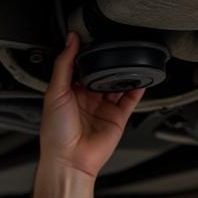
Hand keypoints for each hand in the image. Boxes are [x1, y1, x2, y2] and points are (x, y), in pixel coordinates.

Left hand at [39, 32, 144, 181]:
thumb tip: (71, 40)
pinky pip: (130, 99)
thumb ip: (63, 65)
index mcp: (68, 92)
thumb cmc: (56, 134)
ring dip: (123, 72)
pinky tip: (142, 76)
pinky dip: (138, 88)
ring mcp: (102, 108)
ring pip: (117, 84)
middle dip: (107, 62)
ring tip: (129, 57)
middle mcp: (86, 99)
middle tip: (113, 45)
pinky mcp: (117, 118)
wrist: (69, 160)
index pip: (79, 67)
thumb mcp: (54, 92)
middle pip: (100, 74)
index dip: (85, 53)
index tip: (92, 37)